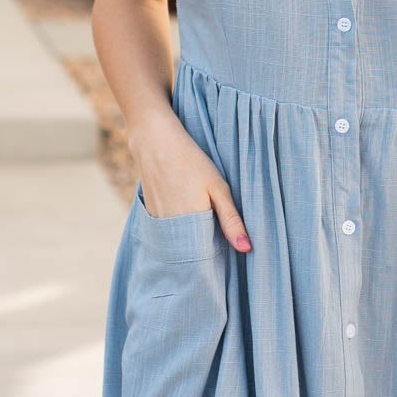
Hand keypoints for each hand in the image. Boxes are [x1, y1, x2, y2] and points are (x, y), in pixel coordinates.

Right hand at [130, 119, 251, 252]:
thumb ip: (232, 220)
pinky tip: (183, 208)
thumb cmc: (191, 161)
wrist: (155, 141)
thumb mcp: (218, 187)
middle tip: (214, 225)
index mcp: (193, 224)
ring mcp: (158, 222)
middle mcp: (172, 229)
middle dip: (205, 245)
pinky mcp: (150, 214)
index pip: (208, 254)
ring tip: (198, 214)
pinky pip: (167, 231)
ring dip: (190, 236)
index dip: (218, 251)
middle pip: (192, 250)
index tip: (227, 244)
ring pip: (179, 241)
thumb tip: (246, 249)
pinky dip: (178, 227)